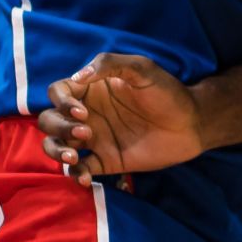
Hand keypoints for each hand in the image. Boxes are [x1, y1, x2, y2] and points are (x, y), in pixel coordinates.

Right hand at [38, 53, 203, 186]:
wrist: (192, 124)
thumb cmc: (167, 92)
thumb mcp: (142, 69)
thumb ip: (110, 65)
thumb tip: (78, 76)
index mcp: (91, 90)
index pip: (58, 92)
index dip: (61, 101)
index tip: (82, 110)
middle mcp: (87, 114)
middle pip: (49, 120)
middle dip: (58, 126)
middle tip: (86, 131)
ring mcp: (94, 139)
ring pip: (56, 145)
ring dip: (57, 151)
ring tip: (74, 157)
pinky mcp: (105, 161)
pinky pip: (79, 169)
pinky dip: (75, 174)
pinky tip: (85, 176)